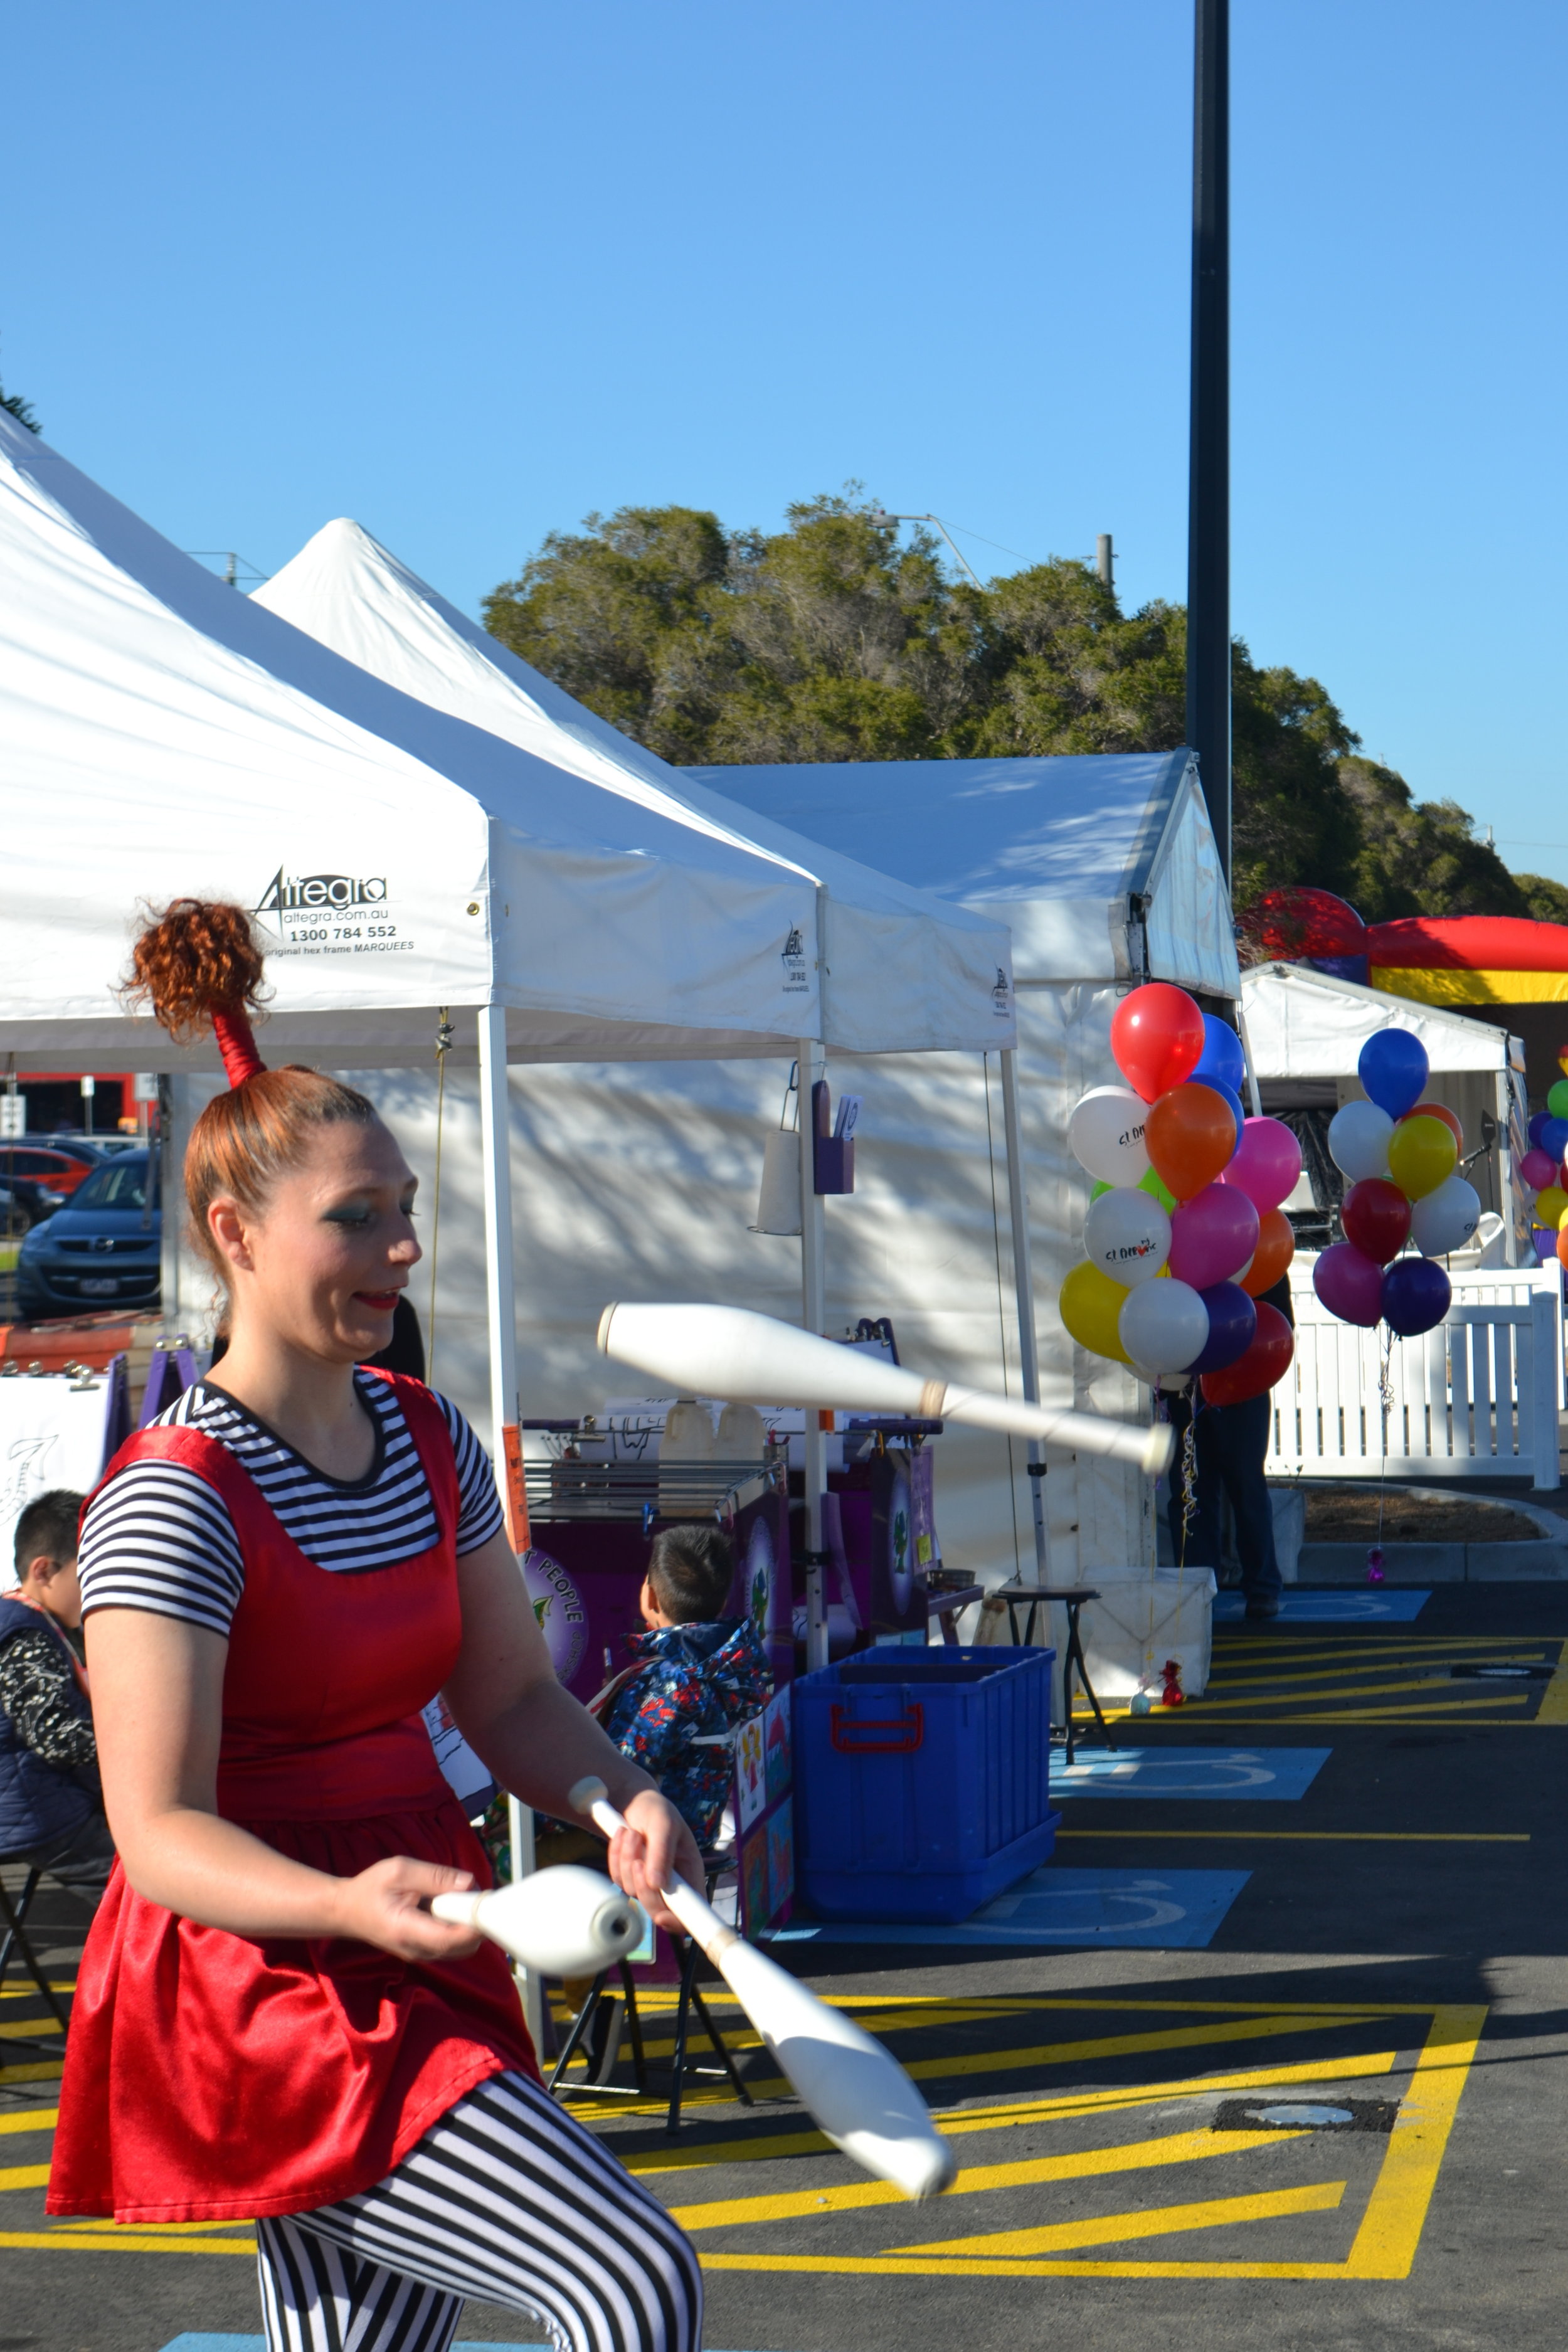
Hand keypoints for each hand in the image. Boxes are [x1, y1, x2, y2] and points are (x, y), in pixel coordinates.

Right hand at [334, 1854, 484, 1962]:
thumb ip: (434, 1877)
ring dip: (469, 1926)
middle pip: (463, 1948)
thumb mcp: (400, 1871)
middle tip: (474, 1895)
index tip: (485, 1903)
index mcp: (407, 1931)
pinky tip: (450, 1906)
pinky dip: (459, 1928)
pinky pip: (451, 1944)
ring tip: (460, 1898)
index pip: (450, 1939)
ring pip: (460, 1948)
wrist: (346, 1910)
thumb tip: (469, 1883)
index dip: (474, 1925)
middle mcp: (417, 1950)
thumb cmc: (370, 1888)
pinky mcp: (423, 1950)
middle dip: (476, 1923)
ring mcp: (421, 1954)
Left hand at [604, 1789, 705, 1933]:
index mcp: (690, 1872)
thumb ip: (662, 1853)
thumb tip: (657, 1885)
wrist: (634, 1803)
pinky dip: (616, 1857)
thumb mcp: (664, 1824)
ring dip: (627, 1860)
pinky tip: (622, 1836)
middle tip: (638, 1860)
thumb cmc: (656, 1810)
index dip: (680, 1920)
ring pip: (633, 1892)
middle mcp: (672, 1882)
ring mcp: (649, 1882)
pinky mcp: (630, 1878)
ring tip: (632, 1833)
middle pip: (658, 1909)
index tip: (662, 1915)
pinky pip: (617, 1880)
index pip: (693, 1909)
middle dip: (642, 1886)